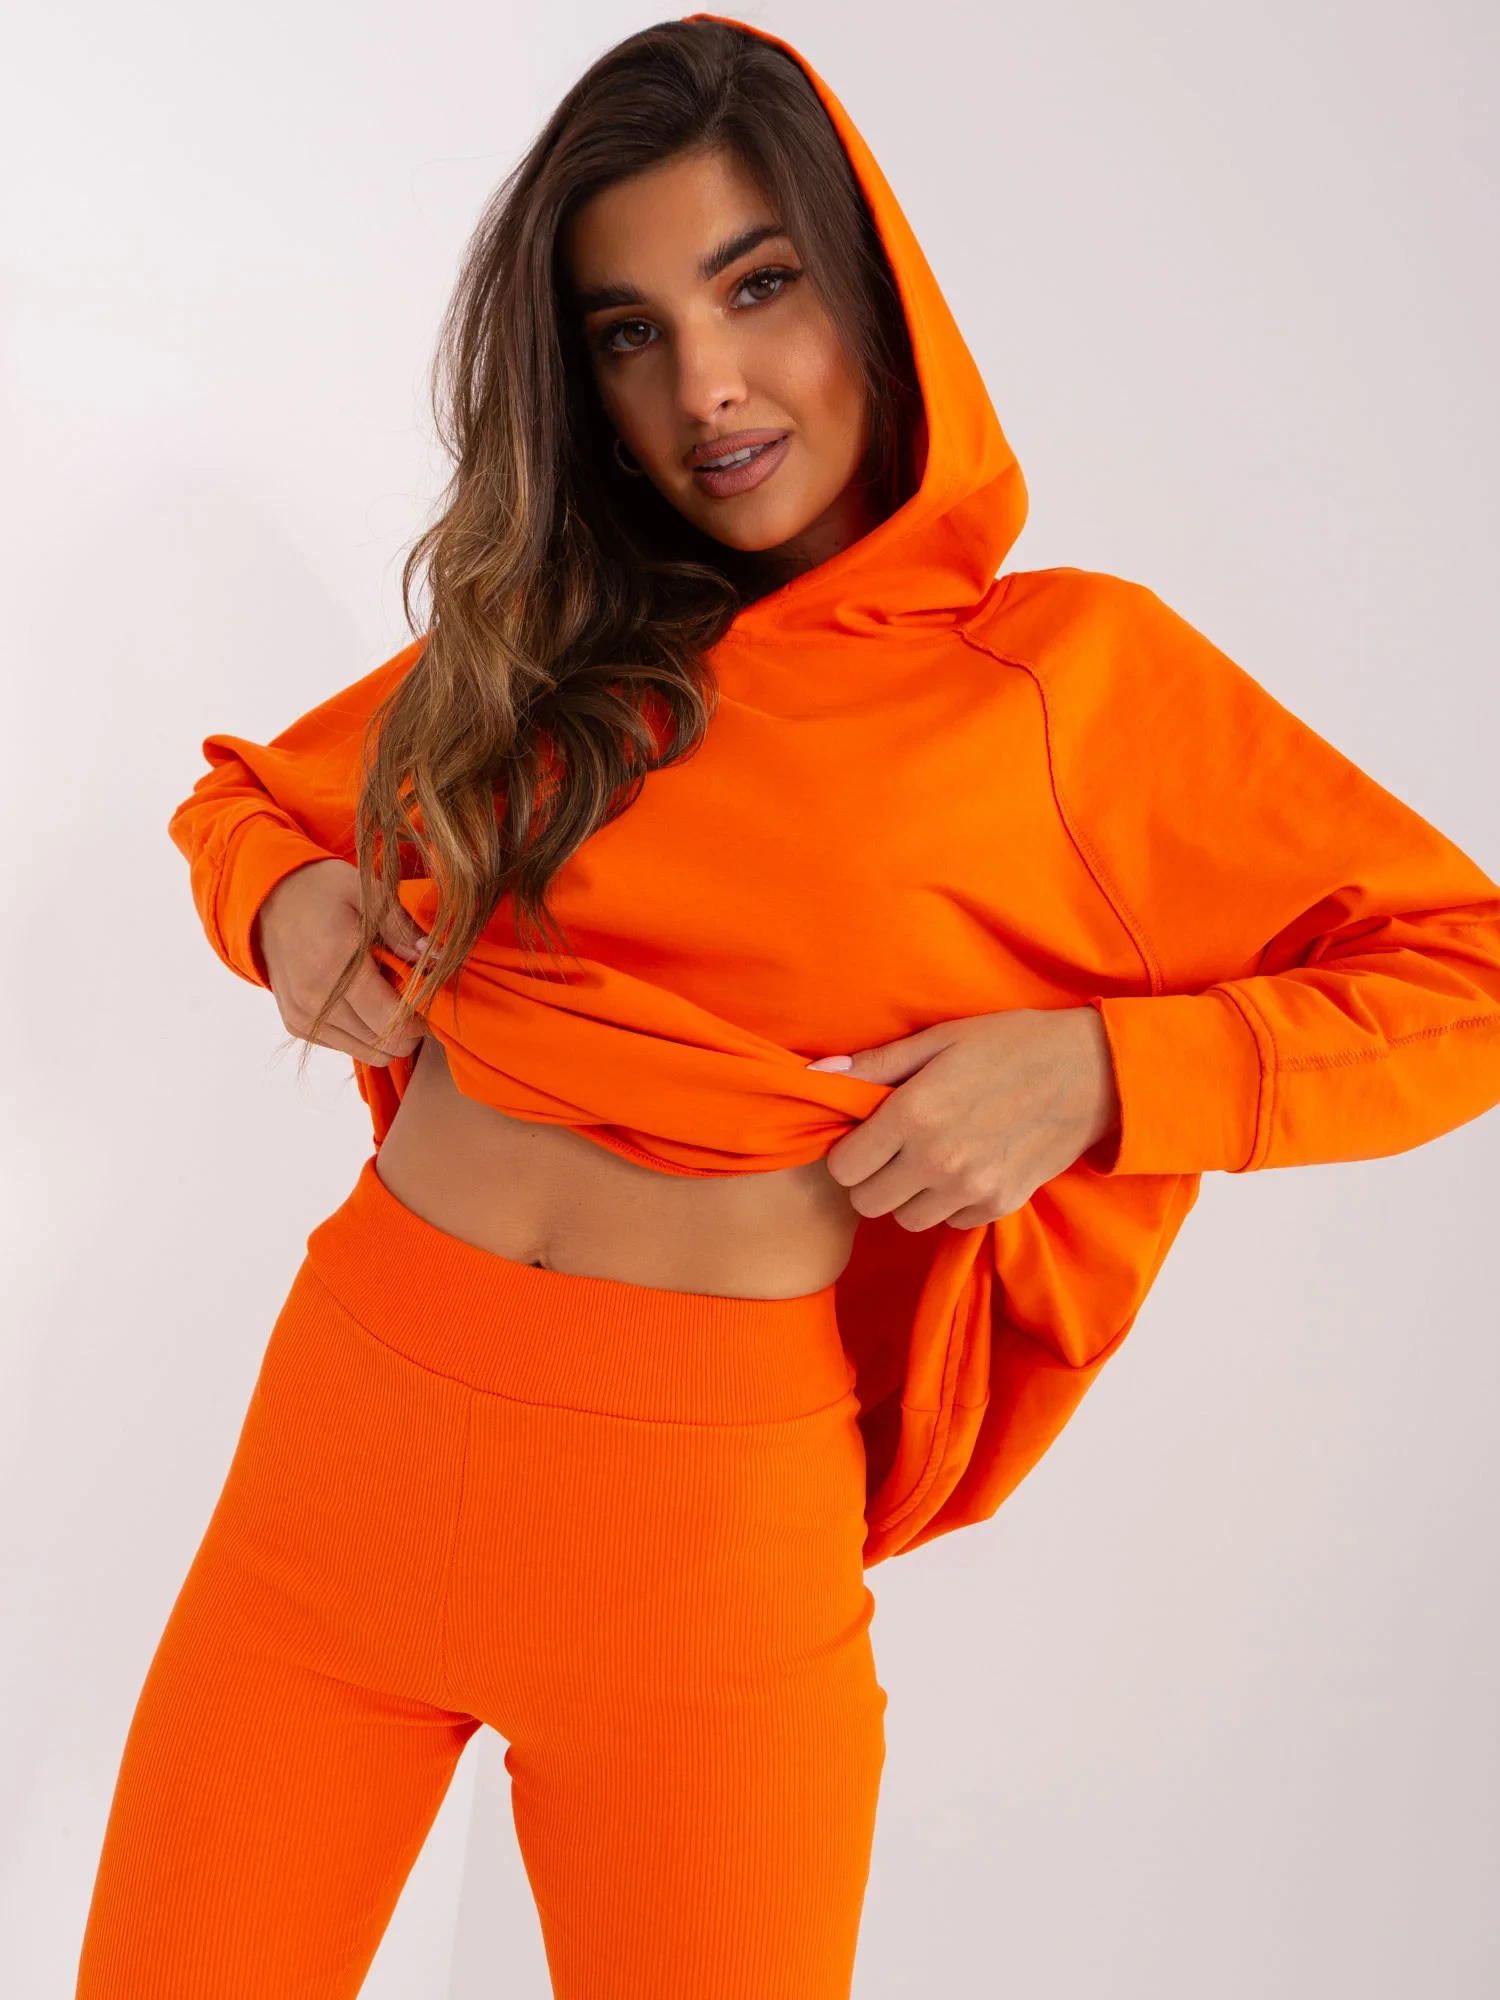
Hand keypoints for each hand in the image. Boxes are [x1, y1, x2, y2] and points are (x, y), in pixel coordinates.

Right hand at [253, 858, 430, 1065]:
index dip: (423, 1015)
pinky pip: (347, 1046)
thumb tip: (438, 957)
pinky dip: (365, 1032)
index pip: (395, 1022)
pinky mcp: (296, 1024)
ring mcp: (303, 1017)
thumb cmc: (322, 889)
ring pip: (369, 1053)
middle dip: (411, 1025)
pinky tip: (365, 1000)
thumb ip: (403, 928)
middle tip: (413, 994)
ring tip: (389, 995)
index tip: (429, 992)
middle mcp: (316, 1001)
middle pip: (386, 1044)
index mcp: (337, 966)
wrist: (266, 899)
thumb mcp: (369, 892)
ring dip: (388, 1032)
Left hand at [809, 1007, 1120, 1230]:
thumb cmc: (1010, 1044)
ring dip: (909, 1196)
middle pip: (868, 1202)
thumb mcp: (939, 1039)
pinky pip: (950, 1222)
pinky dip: (949, 1203)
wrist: (1091, 1072)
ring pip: (906, 1219)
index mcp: (914, 1113)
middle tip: (893, 1150)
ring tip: (930, 1159)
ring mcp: (971, 1188)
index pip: (844, 1167)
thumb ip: (876, 1064)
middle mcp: (937, 1160)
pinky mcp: (1000, 1205)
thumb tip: (817, 1075)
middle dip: (872, 1178)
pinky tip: (966, 1167)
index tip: (866, 1136)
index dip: (849, 1152)